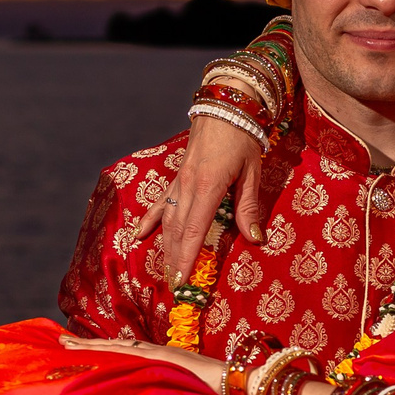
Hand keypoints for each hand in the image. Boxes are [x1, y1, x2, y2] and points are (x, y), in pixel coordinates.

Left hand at [59, 333, 227, 394]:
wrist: (240, 383)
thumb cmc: (218, 394)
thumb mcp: (187, 393)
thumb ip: (171, 393)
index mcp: (160, 361)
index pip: (123, 353)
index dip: (100, 349)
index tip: (79, 348)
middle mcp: (156, 355)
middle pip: (113, 347)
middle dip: (87, 345)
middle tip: (60, 339)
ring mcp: (159, 355)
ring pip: (116, 347)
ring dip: (90, 345)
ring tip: (66, 342)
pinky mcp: (163, 360)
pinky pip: (130, 355)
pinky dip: (108, 351)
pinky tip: (90, 349)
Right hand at [131, 116, 269, 276]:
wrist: (225, 105)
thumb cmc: (243, 137)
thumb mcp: (252, 172)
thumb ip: (249, 207)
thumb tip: (255, 239)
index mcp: (207, 187)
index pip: (192, 232)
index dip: (186, 259)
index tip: (181, 282)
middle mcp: (187, 186)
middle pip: (176, 232)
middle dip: (175, 261)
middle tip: (176, 288)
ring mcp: (178, 182)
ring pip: (166, 220)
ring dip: (165, 247)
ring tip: (165, 272)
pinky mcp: (176, 177)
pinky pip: (160, 203)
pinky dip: (149, 221)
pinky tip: (139, 236)